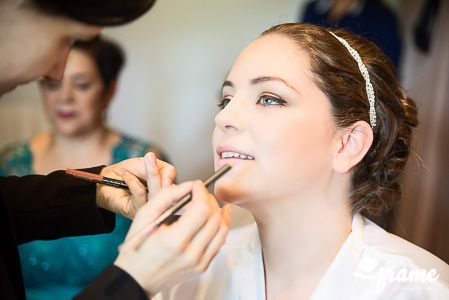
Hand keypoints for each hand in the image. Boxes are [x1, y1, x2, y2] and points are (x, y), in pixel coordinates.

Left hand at [96, 152, 175, 218]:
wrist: (104, 180)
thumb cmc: (125, 172)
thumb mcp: (144, 164)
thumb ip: (159, 169)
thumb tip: (169, 178)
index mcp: (165, 190)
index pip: (180, 187)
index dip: (172, 178)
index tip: (165, 169)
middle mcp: (159, 201)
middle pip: (169, 191)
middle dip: (158, 174)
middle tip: (150, 159)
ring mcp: (148, 208)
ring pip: (155, 193)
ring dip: (148, 176)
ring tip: (137, 168)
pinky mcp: (135, 211)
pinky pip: (140, 194)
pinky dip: (133, 182)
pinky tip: (126, 177)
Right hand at [114, 180, 231, 296]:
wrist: (137, 279)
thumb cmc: (136, 249)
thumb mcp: (144, 216)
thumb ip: (166, 196)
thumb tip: (188, 186)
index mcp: (174, 241)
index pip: (201, 209)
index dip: (201, 192)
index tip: (196, 185)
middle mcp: (190, 253)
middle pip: (215, 217)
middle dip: (209, 199)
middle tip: (200, 193)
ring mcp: (199, 262)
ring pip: (222, 229)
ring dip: (218, 211)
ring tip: (209, 202)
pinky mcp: (203, 266)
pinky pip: (220, 242)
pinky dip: (220, 226)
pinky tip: (217, 216)